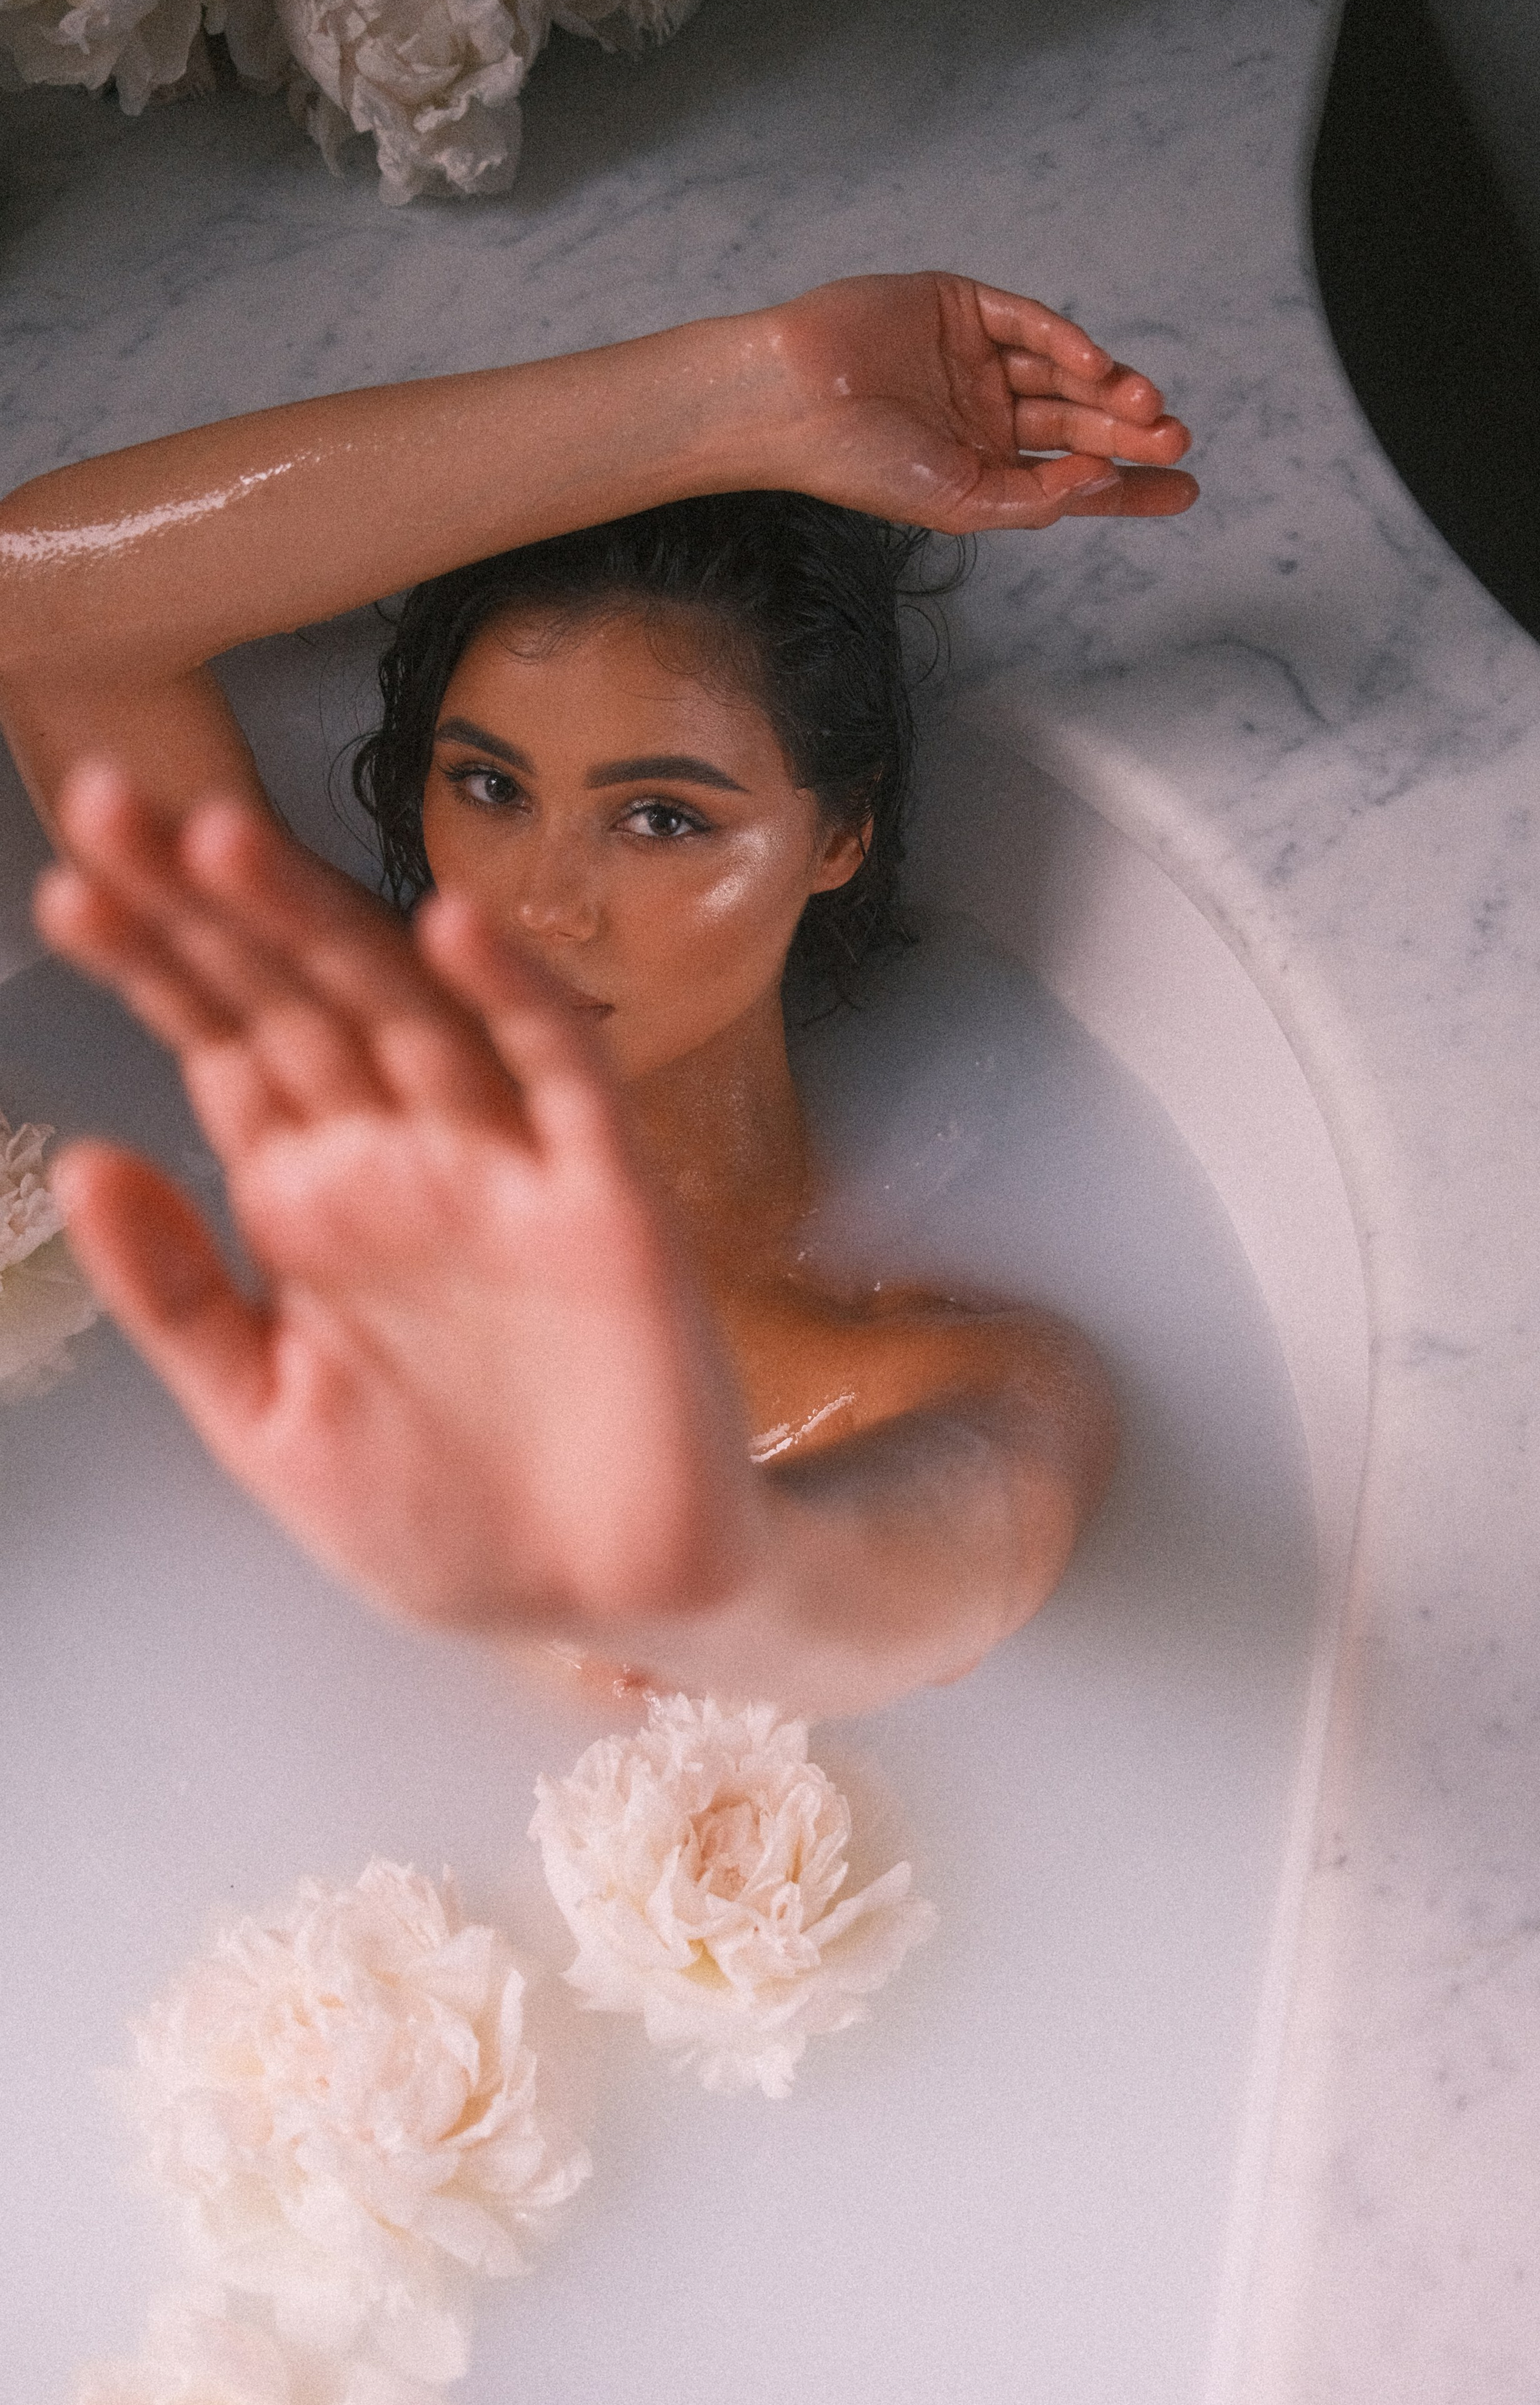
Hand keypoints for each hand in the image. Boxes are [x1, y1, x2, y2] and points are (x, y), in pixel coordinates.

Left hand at [34, 770, 758, 1634]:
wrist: (608, 1604)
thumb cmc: (444, 1521)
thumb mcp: (269, 1426)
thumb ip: (180, 1299)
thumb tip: (84, 1160)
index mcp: (313, 1207)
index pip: (222, 1048)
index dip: (151, 967)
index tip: (66, 888)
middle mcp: (401, 1162)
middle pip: (294, 1000)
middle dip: (204, 906)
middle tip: (112, 801)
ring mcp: (504, 1173)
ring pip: (406, 1014)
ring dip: (320, 925)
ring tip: (220, 838)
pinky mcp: (607, 1205)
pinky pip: (562, 1081)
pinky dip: (513, 1002)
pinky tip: (449, 931)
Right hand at [742, 270, 1196, 530]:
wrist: (793, 404)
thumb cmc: (860, 464)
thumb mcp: (960, 503)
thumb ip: (1033, 499)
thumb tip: (1101, 481)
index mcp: (985, 466)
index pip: (1072, 476)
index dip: (1130, 485)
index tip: (1186, 491)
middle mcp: (986, 412)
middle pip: (1079, 423)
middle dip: (1131, 434)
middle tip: (1176, 440)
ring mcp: (975, 358)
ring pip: (1063, 372)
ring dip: (1108, 388)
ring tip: (1148, 409)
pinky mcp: (960, 307)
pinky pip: (1027, 323)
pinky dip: (1065, 341)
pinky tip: (1094, 364)